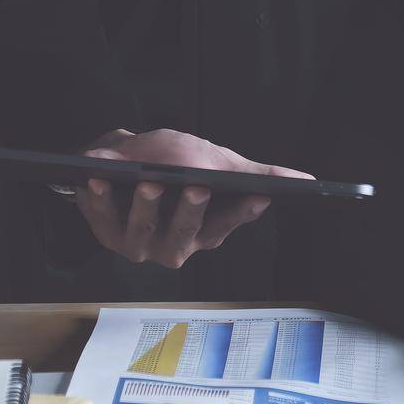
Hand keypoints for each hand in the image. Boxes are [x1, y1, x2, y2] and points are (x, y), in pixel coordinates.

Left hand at [73, 128, 312, 267]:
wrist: (126, 157)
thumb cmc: (176, 163)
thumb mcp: (217, 162)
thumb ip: (255, 174)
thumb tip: (306, 182)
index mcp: (205, 232)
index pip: (228, 225)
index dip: (242, 213)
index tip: (257, 197)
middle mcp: (174, 246)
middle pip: (184, 236)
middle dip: (190, 213)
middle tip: (197, 187)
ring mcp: (138, 244)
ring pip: (141, 234)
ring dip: (142, 210)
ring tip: (147, 183)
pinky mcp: (105, 233)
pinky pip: (100, 220)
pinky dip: (98, 200)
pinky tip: (97, 178)